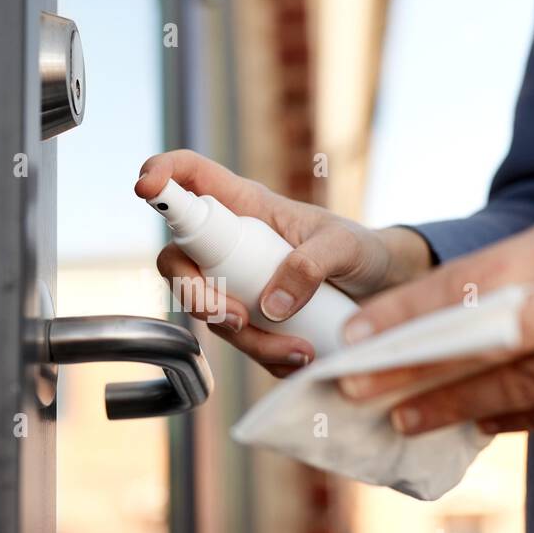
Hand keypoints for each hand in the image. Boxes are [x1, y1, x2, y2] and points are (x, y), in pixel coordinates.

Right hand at [136, 149, 432, 374]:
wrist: (387, 290)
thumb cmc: (362, 250)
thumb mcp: (345, 246)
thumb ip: (311, 265)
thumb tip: (270, 306)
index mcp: (247, 205)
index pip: (190, 178)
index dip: (160, 174)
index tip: (146, 188)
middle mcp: (231, 244)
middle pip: (179, 262)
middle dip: (194, 295)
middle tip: (231, 317)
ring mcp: (237, 283)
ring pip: (209, 312)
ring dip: (245, 338)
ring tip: (297, 350)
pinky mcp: (252, 320)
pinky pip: (240, 343)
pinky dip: (267, 357)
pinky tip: (302, 357)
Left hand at [337, 163, 533, 432]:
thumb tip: (452, 317)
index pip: (476, 282)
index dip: (408, 314)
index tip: (354, 335)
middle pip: (490, 344)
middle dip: (415, 372)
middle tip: (355, 390)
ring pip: (528, 389)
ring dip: (458, 408)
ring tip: (404, 419)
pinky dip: (521, 419)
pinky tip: (479, 424)